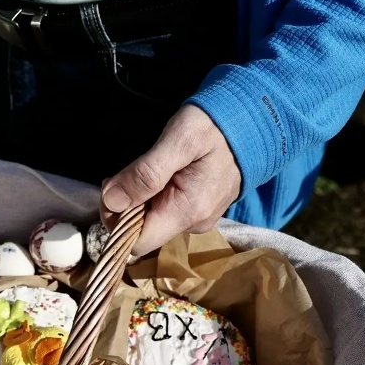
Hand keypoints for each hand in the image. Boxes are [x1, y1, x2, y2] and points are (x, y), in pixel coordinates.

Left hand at [100, 104, 240, 256]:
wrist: (251, 121)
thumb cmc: (214, 127)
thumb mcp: (178, 140)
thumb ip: (145, 173)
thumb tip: (112, 202)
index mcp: (188, 212)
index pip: (136, 243)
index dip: (116, 221)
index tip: (114, 190)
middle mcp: (193, 224)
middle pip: (141, 233)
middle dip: (124, 206)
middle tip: (125, 174)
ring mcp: (196, 218)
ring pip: (150, 222)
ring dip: (137, 199)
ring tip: (145, 169)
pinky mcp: (197, 210)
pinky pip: (164, 212)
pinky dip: (151, 196)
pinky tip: (158, 175)